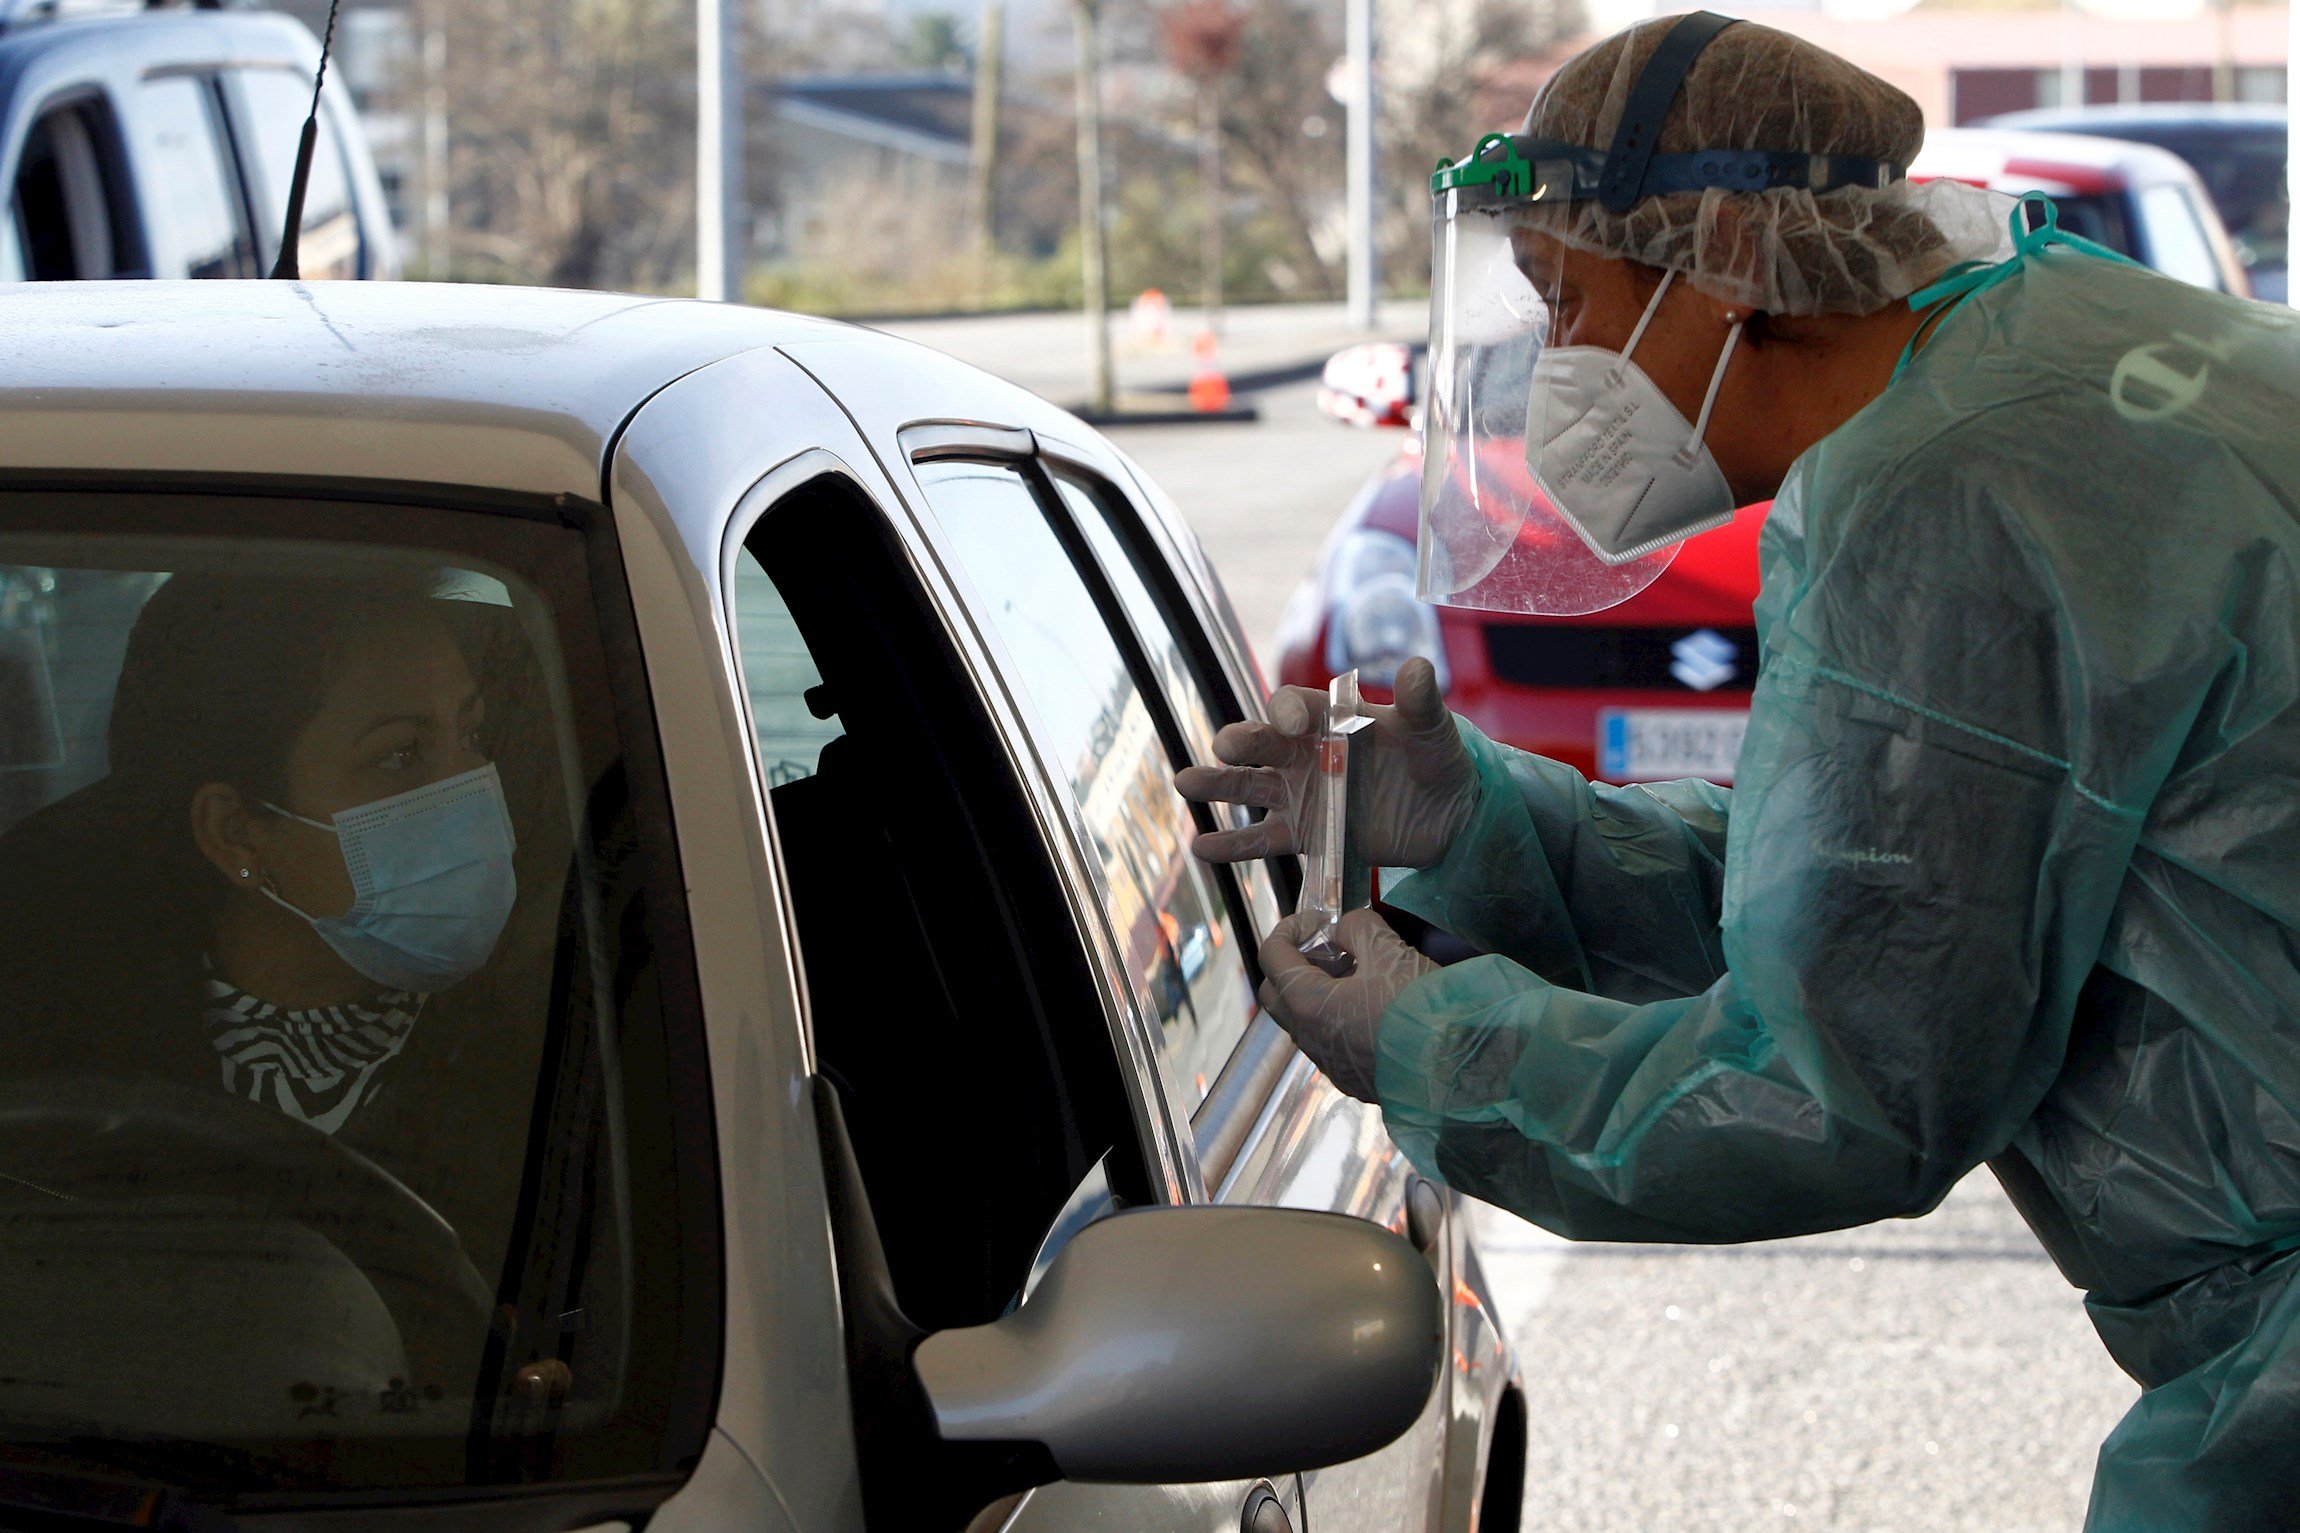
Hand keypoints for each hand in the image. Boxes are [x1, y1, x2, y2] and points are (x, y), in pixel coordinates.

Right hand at [1177, 656, 1476, 869]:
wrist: (1450, 815)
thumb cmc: (1438, 759)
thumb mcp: (1434, 730)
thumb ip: (1421, 703)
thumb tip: (1418, 667)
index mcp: (1330, 718)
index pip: (1294, 706)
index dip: (1287, 711)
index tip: (1295, 725)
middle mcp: (1305, 752)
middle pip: (1261, 742)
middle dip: (1241, 742)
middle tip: (1226, 747)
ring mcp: (1300, 794)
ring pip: (1248, 787)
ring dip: (1216, 784)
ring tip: (1185, 783)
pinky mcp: (1304, 834)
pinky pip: (1261, 840)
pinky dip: (1232, 845)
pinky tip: (1202, 848)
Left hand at [1257, 909, 1436, 1102]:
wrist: (1461, 1066)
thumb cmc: (1421, 1006)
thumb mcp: (1389, 949)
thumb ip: (1357, 928)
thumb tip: (1344, 930)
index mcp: (1309, 1005)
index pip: (1272, 957)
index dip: (1290, 928)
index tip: (1319, 920)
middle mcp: (1310, 1040)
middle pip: (1277, 994)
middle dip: (1295, 963)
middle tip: (1331, 948)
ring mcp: (1330, 1065)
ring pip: (1304, 1021)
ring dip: (1319, 992)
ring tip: (1359, 974)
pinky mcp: (1353, 1080)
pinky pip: (1330, 1043)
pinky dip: (1338, 1017)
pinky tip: (1374, 1006)